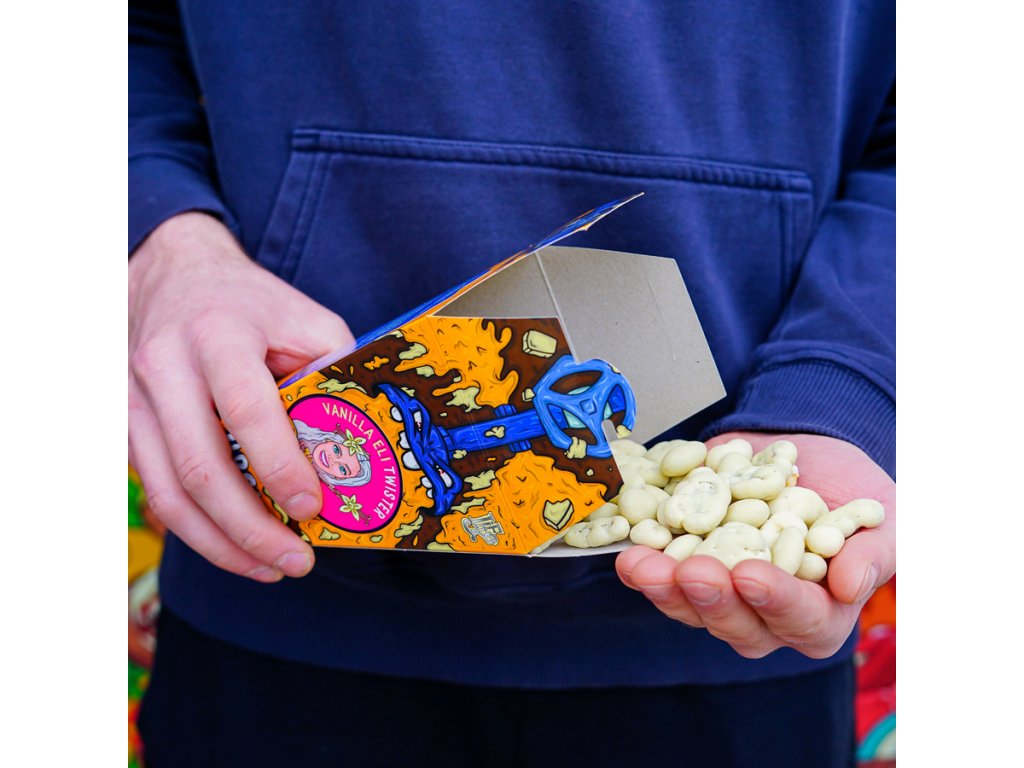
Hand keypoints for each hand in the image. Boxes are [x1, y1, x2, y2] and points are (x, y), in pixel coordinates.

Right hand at [128, 212, 354, 581]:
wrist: (171, 275)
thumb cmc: (251, 304)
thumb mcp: (305, 318)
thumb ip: (332, 371)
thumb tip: (357, 443)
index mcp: (219, 333)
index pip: (246, 408)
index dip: (279, 465)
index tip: (312, 508)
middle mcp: (164, 365)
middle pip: (199, 466)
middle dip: (250, 528)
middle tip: (297, 562)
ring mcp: (133, 399)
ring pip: (168, 493)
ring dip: (221, 545)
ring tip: (271, 569)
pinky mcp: (123, 427)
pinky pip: (155, 492)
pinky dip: (196, 530)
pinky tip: (235, 547)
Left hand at [616, 432, 895, 658]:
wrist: (811, 457)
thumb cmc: (858, 498)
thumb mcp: (883, 520)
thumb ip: (872, 554)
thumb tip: (848, 583)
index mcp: (820, 617)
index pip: (801, 619)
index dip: (776, 601)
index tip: (752, 575)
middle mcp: (765, 617)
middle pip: (735, 622)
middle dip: (708, 598)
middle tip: (689, 571)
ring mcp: (722, 594)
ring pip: (688, 605)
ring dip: (661, 586)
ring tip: (639, 563)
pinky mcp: (688, 566)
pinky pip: (661, 574)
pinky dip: (643, 558)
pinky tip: (625, 542)